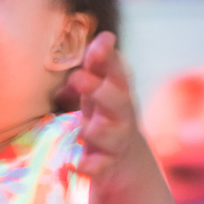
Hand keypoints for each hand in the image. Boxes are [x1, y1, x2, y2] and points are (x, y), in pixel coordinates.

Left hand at [68, 32, 145, 177]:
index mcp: (118, 95)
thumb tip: (105, 35)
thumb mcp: (102, 92)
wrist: (126, 166)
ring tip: (84, 129)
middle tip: (76, 78)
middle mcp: (120, 117)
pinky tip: (78, 164)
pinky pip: (100, 168)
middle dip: (100, 89)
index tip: (102, 40)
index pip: (118, 72)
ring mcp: (115, 144)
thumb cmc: (107, 119)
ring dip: (96, 130)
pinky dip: (90, 166)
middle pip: (118, 101)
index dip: (109, 57)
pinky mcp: (106, 168)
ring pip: (110, 135)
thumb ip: (100, 66)